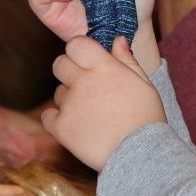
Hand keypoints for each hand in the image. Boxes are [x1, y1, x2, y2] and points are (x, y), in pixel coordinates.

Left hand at [42, 36, 166, 170]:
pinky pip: (49, 116)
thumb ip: (127, 60)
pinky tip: (77, 125)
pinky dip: (58, 120)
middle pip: (60, 64)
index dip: (79, 50)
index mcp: (105, 68)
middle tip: (85, 85)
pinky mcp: (61, 128)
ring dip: (69, 98)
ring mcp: (70, 105)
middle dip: (69, 71)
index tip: (86, 60)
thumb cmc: (146, 118)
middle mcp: (84, 82)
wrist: (140, 155)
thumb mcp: (144, 84)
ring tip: (91, 113)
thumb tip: (117, 40)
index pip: (76, 44)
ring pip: (58, 92)